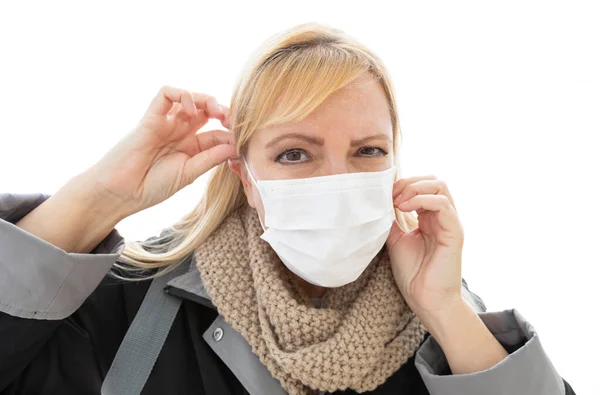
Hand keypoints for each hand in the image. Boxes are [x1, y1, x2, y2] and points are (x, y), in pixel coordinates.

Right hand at [84, 86, 236, 217]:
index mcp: (192, 147)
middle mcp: (181, 132)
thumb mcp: (189, 173)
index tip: (243, 140)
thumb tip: (236, 146)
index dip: (232, 133)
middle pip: (207, 111)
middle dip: (224, 111)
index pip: (219, 133)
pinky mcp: (151, 117)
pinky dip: (181, 94)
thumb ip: (211, 158)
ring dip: (207, 99)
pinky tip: (191, 108)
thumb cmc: (152, 187)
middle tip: (231, 121)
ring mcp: (166, 123)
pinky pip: (165, 94)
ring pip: (190, 98)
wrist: (121, 193)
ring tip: (216, 112)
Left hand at [386, 175, 464, 321]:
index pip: (422, 186)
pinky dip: (421, 199)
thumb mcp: (396, 239)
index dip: (402, 185)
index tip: (384, 195)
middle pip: (433, 180)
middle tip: (391, 195)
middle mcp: (442, 217)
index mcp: (430, 218)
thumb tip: (381, 202)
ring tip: (398, 201)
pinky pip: (442, 203)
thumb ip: (393, 220)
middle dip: (409, 182)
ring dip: (414, 187)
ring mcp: (450, 222)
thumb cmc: (413, 274)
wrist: (425, 299)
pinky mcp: (454, 231)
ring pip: (440, 185)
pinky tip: (405, 207)